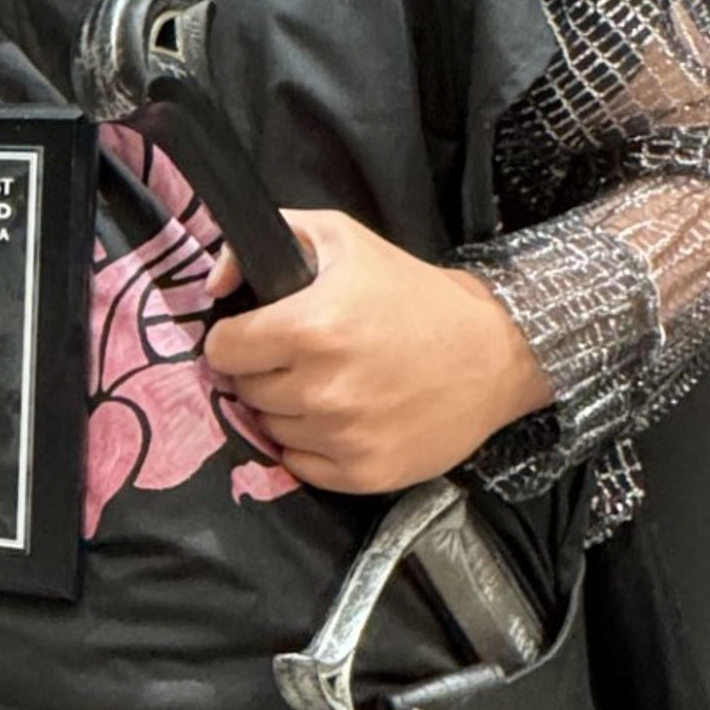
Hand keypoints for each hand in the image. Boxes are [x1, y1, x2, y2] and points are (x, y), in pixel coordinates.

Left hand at [204, 208, 554, 492]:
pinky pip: (299, 466)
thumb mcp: (343, 238)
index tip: (257, 336)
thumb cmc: (412, 293)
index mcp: (310, 328)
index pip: (223, 350)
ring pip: (270, 429)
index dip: (236, 339)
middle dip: (265, 372)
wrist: (494, 351)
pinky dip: (310, 446)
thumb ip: (272, 236)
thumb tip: (215, 282)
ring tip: (328, 386)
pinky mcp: (364, 473)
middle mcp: (322, 388)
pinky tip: (341, 419)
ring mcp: (343, 436)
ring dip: (287, 409)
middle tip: (304, 359)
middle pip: (246, 390)